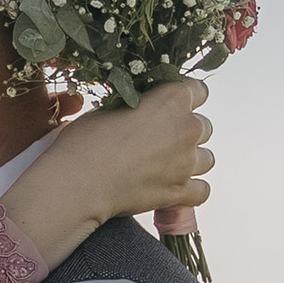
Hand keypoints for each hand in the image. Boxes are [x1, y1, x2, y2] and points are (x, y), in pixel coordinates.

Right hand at [9, 79, 211, 259]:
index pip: (198, 90)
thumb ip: (138, 105)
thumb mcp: (109, 108)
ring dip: (190, 160)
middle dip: (185, 131)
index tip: (167, 107)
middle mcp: (187, 128)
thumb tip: (141, 108)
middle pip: (203, 126)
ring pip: (206, 158)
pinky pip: (202, 190)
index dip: (182, 98)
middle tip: (158, 140)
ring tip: (164, 165)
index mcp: (172, 99)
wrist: (77, 183)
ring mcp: (186, 162)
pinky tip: (172, 187)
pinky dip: (191, 190)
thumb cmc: (85, 142)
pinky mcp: (180, 192)